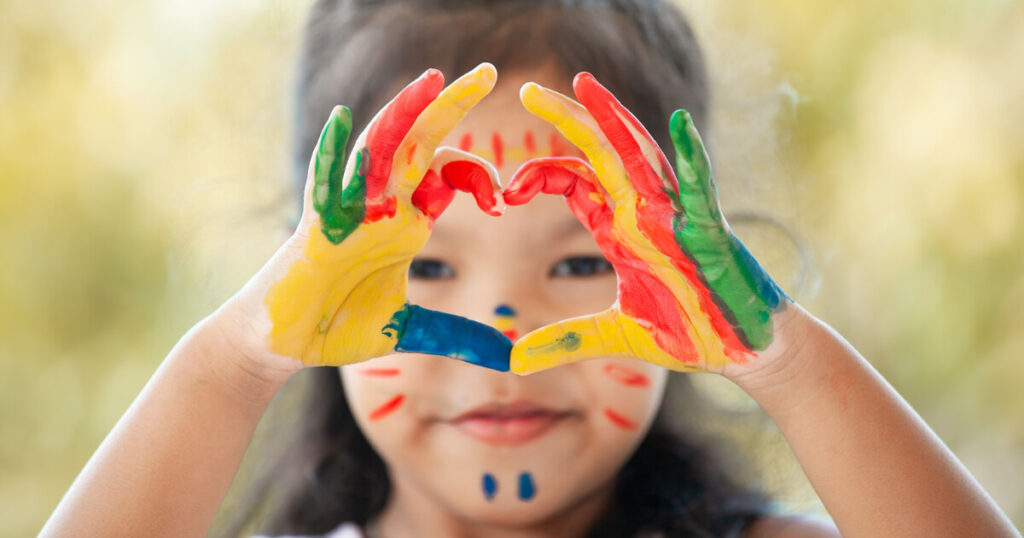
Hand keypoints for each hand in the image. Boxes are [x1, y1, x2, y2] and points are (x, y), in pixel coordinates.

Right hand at [225, 64, 511, 373]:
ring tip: (433, 81)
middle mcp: (380, 206)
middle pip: (418, 143)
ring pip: (377, 150)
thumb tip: (505, 356)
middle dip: (450, 107)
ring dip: (404, 114)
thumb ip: (455, 334)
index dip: (479, 175)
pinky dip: (332, 153)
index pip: (448, 173)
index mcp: (405, 220)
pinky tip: (344, 121)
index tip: (502, 202)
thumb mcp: (408, 330)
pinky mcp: (315, 229)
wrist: (285, 344)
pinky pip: (322, 183)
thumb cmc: (338, 326)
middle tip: (487, 73)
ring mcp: (347, 212)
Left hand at [503, 73, 788, 375]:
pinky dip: (692, 157)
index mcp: (622, 229)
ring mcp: (678, 219)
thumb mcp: (616, 336)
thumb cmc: (691, 331)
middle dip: (568, 119)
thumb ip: (566, 340)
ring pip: (642, 158)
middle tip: (529, 90)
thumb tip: (515, 359)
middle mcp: (645, 214)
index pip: (575, 182)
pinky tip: (679, 124)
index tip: (506, 193)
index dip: (540, 176)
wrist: (745, 348)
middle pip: (601, 154)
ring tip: (586, 85)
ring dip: (615, 120)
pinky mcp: (710, 235)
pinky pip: (700, 191)